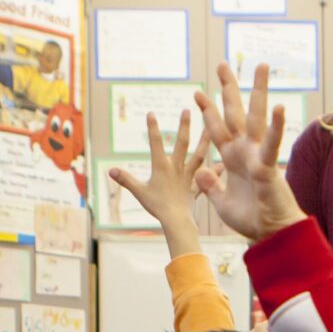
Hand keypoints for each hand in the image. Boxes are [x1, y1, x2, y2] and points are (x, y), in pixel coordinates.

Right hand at [104, 111, 210, 233]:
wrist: (176, 220)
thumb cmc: (156, 206)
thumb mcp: (139, 191)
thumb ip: (125, 179)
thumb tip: (110, 170)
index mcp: (162, 167)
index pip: (156, 143)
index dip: (153, 128)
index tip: (151, 113)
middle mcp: (177, 168)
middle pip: (182, 143)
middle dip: (184, 126)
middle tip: (187, 110)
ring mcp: (189, 177)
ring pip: (199, 156)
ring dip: (205, 141)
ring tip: (210, 128)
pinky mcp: (196, 187)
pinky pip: (206, 178)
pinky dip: (214, 171)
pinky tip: (222, 164)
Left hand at [194, 63, 305, 242]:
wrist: (270, 234)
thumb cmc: (251, 218)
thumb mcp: (220, 201)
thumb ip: (210, 185)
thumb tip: (199, 169)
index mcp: (232, 158)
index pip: (217, 128)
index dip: (207, 110)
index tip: (197, 93)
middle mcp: (245, 151)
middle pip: (235, 113)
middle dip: (228, 89)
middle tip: (222, 65)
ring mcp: (258, 155)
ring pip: (257, 117)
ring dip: (258, 92)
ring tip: (260, 67)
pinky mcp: (269, 166)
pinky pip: (272, 144)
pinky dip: (277, 126)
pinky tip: (279, 106)